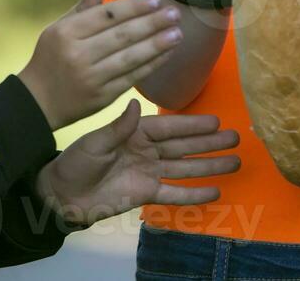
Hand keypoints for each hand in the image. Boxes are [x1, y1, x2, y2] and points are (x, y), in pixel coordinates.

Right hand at [18, 0, 183, 129]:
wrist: (36, 103)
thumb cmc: (50, 59)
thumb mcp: (57, 30)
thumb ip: (80, 10)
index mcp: (66, 32)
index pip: (106, 16)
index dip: (133, 8)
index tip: (155, 1)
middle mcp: (78, 54)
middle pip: (122, 35)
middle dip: (152, 23)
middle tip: (175, 14)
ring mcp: (91, 77)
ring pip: (130, 57)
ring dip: (157, 45)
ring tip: (178, 34)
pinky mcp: (101, 97)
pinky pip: (131, 77)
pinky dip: (151, 65)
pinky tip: (166, 54)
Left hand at [35, 99, 240, 226]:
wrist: (62, 196)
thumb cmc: (75, 163)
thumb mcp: (95, 142)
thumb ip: (119, 127)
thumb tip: (136, 104)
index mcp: (136, 132)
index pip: (170, 127)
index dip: (193, 125)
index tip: (216, 121)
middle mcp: (148, 151)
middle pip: (185, 146)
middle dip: (210, 143)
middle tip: (236, 138)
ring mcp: (150, 173)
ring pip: (186, 168)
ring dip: (210, 166)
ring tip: (235, 162)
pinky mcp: (147, 195)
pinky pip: (175, 194)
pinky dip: (195, 194)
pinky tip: (215, 192)